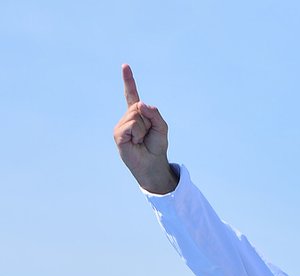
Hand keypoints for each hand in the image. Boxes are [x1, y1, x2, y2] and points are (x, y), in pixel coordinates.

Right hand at [113, 64, 177, 193]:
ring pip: (136, 116)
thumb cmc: (157, 147)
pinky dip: (137, 133)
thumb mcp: (162, 127)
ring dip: (144, 129)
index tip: (125, 66)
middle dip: (148, 121)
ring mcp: (121, 126)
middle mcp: (127, 118)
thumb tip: (140, 104)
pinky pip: (131, 125)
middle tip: (147, 135)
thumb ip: (154, 113)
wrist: (153, 165)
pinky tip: (135, 142)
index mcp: (137, 114)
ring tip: (142, 140)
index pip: (131, 95)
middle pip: (139, 107)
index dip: (129, 81)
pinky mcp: (118, 134)